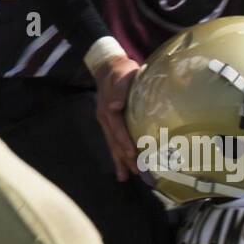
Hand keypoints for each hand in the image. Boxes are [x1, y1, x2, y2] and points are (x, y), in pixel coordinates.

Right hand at [94, 55, 142, 180]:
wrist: (109, 67)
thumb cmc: (120, 71)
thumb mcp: (122, 75)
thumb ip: (119, 89)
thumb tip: (115, 106)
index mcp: (108, 110)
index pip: (117, 129)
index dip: (124, 142)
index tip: (132, 154)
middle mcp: (106, 118)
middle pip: (115, 142)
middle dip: (125, 158)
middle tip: (137, 172)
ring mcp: (107, 123)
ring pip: (112, 145)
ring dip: (120, 161)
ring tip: (126, 177)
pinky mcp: (110, 124)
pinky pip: (113, 142)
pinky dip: (117, 155)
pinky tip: (123, 167)